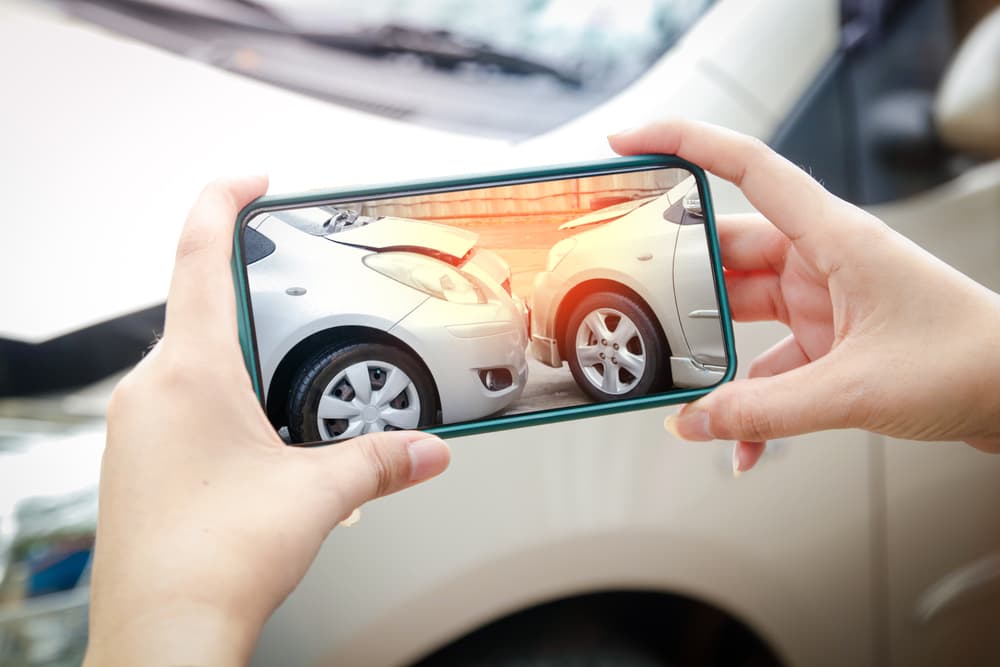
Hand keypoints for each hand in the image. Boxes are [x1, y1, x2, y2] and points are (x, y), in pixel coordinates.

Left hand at [83, 177, 450, 666]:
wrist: (162, 635)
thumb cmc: (211, 562)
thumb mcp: (318, 493)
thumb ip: (382, 458)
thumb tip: (427, 450)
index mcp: (190, 372)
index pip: (197, 255)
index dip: (223, 202)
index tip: (249, 179)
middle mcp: (150, 390)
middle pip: (200, 309)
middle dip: (255, 302)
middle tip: (301, 306)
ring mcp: (136, 428)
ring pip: (191, 363)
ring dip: (241, 362)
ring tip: (293, 392)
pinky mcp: (136, 462)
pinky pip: (179, 405)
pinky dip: (222, 403)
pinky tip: (259, 445)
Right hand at [609, 120, 999, 472]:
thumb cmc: (971, 361)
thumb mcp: (855, 388)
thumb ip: (766, 412)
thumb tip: (696, 422)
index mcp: (834, 237)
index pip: (748, 169)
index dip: (685, 144)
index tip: (632, 142)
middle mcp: (822, 260)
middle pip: (727, 252)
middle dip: (679, 281)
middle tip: (636, 303)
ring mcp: (822, 301)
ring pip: (740, 313)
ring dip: (713, 354)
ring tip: (685, 387)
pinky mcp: (827, 341)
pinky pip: (767, 365)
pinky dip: (750, 400)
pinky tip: (739, 438)